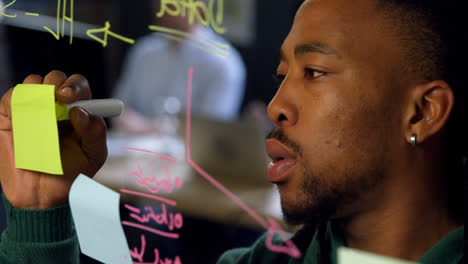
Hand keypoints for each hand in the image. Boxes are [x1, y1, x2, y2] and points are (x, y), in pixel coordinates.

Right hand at [0, 71, 107, 208]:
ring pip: (32, 83)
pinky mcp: (10, 117)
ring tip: (42, 115)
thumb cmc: (72, 173)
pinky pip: (11, 98)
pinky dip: (17, 102)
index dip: (75, 85)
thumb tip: (80, 111)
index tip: (70, 97)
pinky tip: (24, 119)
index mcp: (78, 111)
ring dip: (37, 93)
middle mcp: (56, 106)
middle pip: (55, 78)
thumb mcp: (93, 155)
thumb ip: (95, 132)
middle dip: (56, 83)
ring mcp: (32, 109)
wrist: (43, 195)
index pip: (78, 86)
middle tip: (57, 98)